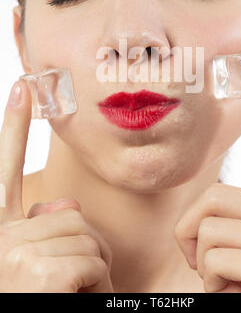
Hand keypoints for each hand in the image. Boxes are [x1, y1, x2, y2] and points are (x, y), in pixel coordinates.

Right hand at [0, 80, 113, 292]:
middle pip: (70, 212)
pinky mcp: (36, 272)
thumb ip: (42, 228)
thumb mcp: (32, 266)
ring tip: (69, 297)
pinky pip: (90, 261)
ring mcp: (12, 253)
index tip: (24, 86)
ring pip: (85, 235)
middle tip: (69, 285)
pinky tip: (73, 302)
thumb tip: (60, 201)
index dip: (12, 125)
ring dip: (91, 270)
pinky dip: (95, 286)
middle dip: (83, 248)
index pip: (4, 167)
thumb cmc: (36, 295)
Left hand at [174, 54, 240, 292]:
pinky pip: (213, 257)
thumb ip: (230, 221)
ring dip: (202, 264)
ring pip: (206, 227)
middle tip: (212, 265)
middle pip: (213, 196)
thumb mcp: (240, 250)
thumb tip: (208, 211)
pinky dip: (212, 284)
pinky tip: (239, 294)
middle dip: (193, 234)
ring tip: (230, 283)